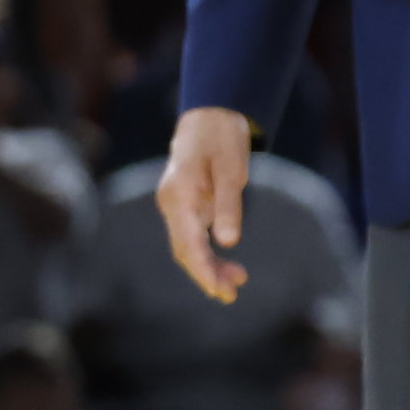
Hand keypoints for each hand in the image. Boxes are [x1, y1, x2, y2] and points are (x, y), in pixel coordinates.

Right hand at [158, 106, 254, 302]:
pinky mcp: (185, 206)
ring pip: (187, 246)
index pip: (188, 242)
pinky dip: (207, 253)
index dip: (202, 269)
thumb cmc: (222, 138)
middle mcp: (172, 203)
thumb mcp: (233, 169)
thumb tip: (228, 242)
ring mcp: (176, 205)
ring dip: (208, 267)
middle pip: (184, 249)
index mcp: (180, 195)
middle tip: (232, 294)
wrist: (210, 116)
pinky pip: (191, 237)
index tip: (217, 290)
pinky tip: (226, 264)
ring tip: (238, 281)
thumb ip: (229, 205)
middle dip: (206, 274)